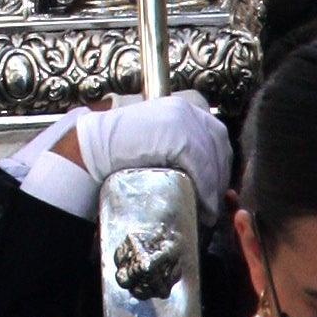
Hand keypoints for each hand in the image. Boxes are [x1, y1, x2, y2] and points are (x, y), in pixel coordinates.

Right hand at [74, 94, 232, 224]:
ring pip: (212, 158)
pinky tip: (204, 206)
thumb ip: (176, 143)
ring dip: (214, 188)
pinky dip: (206, 190)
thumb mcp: (155, 135)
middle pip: (219, 145)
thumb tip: (201, 171)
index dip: (220, 161)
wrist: (95, 145)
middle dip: (220, 175)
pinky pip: (202, 168)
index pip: (215, 133)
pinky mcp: (176, 137)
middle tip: (214, 200)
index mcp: (181, 106)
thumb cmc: (120, 146)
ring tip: (209, 209)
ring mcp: (181, 122)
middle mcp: (185, 110)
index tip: (217, 184)